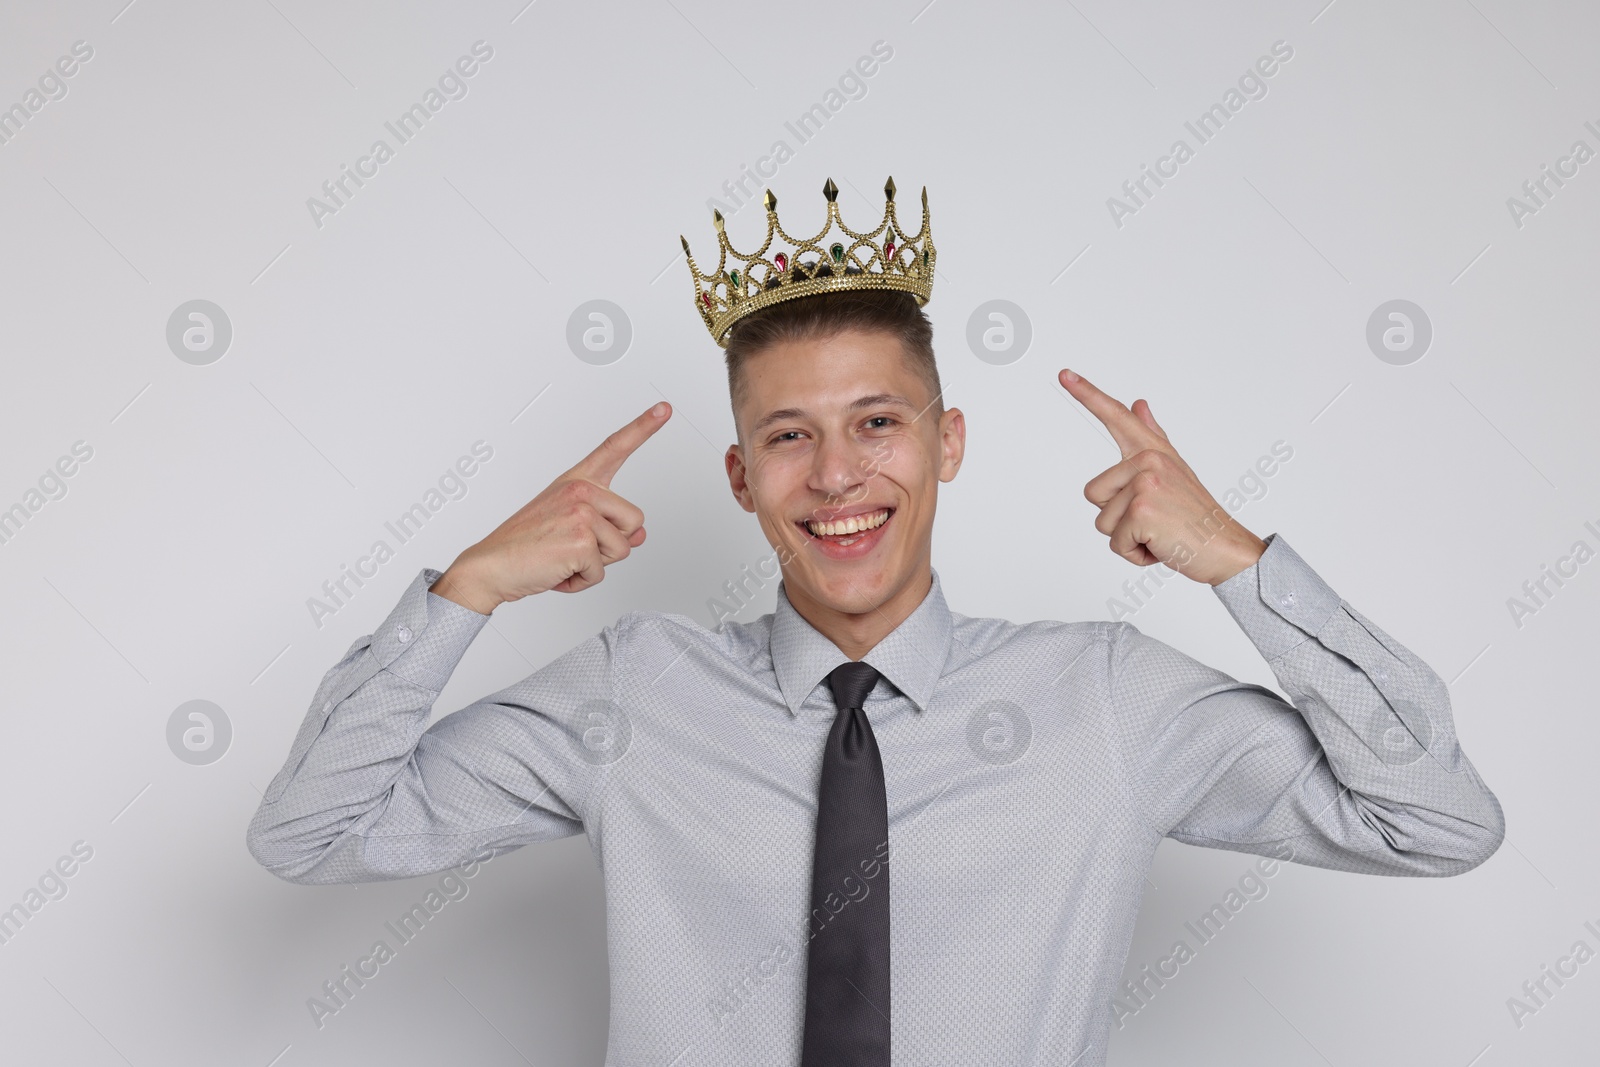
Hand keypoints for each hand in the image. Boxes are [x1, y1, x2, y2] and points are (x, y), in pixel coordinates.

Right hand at [430, 403, 670, 612]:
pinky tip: (557, 571)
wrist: (490, 566)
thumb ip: (608, 525)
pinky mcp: (581, 540)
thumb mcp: (570, 528)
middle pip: (634, 521)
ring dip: (595, 565)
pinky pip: (601, 572)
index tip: (664, 409)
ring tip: (562, 557)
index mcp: (576, 481)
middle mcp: (580, 490)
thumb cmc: (525, 546)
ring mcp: (580, 513)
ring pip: (623, 550)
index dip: (643, 427)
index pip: (615, 448)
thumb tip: (641, 535)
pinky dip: (581, 581)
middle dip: (611, 545)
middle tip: (572, 546)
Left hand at [1059, 369, 1265, 585]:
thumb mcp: (1175, 471)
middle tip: (1156, 521)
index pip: (1116, 417)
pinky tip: (1161, 546)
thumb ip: (1154, 437)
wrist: (1225, 549)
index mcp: (1153, 451)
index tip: (1064, 374)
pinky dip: (1134, 554)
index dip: (1087, 394)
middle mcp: (1149, 460)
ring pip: (1102, 521)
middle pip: (1095, 494)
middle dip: (1118, 518)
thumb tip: (1139, 404)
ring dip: (1126, 538)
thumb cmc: (1196, 516)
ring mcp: (1145, 483)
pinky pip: (1114, 542)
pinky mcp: (1141, 510)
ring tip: (1159, 532)